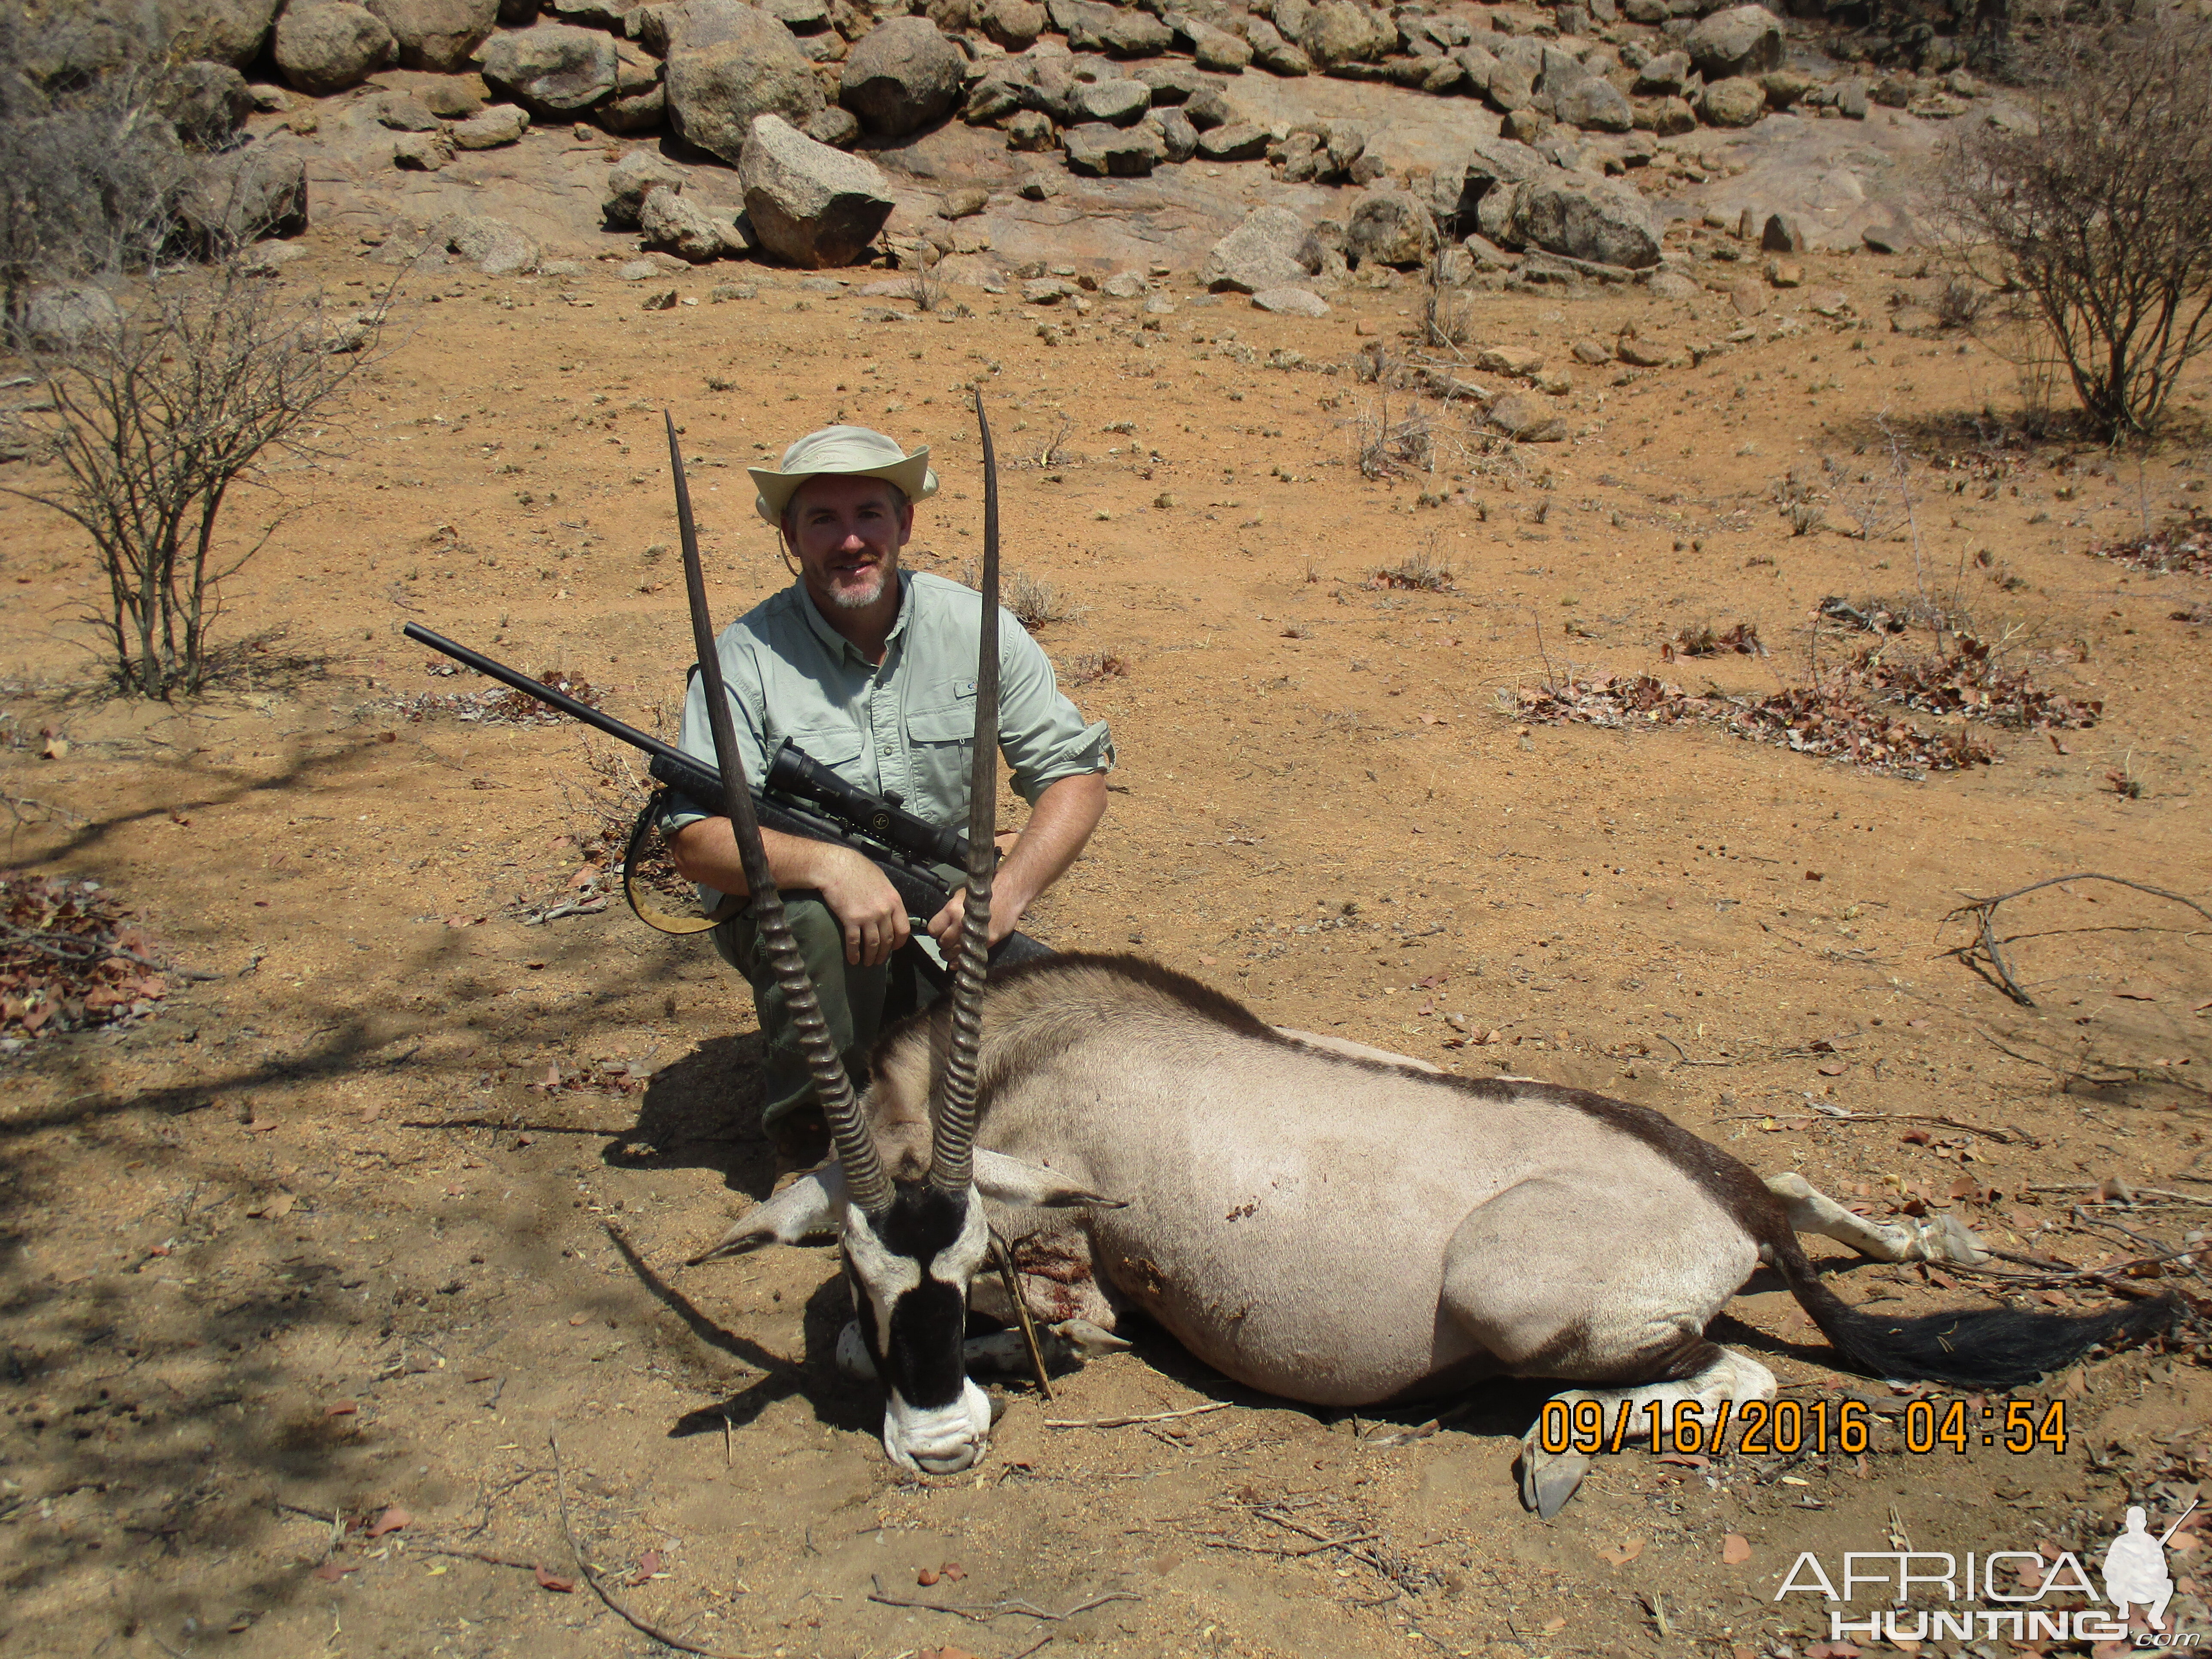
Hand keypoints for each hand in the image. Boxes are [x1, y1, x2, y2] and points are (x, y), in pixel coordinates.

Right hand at [814, 845, 909, 966]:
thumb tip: (891, 911)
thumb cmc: (857, 870)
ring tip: (868, 963)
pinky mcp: (851, 920)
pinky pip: (855, 942)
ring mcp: (868, 916)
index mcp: (894, 900)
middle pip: (888, 939)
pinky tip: (853, 960)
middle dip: (884, 953)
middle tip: (879, 961)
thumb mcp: (882, 880)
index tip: (894, 948)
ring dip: (871, 957)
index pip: (903, 929)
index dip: (899, 942)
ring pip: (873, 944)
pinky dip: (854, 954)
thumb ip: (888, 898)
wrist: (836, 867)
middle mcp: (883, 911)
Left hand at [927, 884, 1021, 957]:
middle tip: (948, 942)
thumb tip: (941, 925)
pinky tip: (963, 957)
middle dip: (943, 944)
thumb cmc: (986, 894)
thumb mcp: (961, 896)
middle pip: (942, 943)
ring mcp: (974, 935)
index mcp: (952, 910)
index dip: (935, 932)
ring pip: (952, 954)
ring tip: (954, 950)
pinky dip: (962, 961)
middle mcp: (961, 923)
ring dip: (951, 955)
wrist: (1009, 894)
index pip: (933, 929)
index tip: (938, 933)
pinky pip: (967, 959)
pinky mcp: (987, 943)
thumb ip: (949, 912)